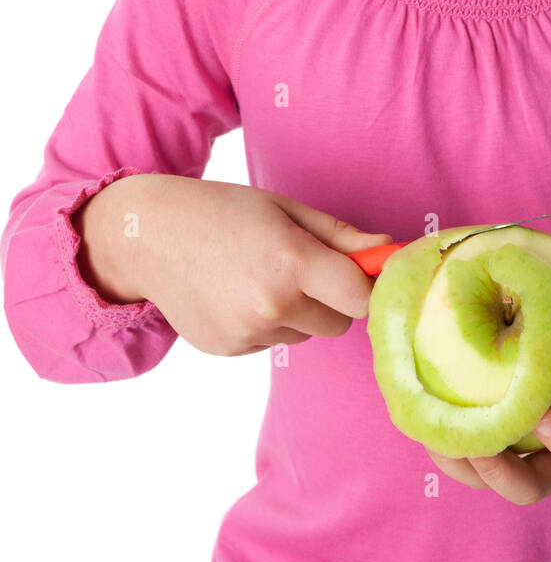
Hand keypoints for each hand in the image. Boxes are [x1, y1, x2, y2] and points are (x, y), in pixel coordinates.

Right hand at [81, 173, 391, 356]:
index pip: (361, 298)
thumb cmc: (223, 212)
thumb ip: (341, 237)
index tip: (361, 273)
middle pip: (339, 323)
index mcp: (292, 263)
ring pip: (305, 334)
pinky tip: (236, 294)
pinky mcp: (229, 350)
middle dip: (332, 299)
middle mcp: (271, 305)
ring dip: (297, 312)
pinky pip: (272, 343)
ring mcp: (248, 333)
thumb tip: (390, 251)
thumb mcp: (286, 210)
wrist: (148, 236)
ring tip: (258, 276)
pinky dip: (266, 324)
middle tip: (299, 266)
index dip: (366, 286)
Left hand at [423, 242, 550, 503]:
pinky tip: (421, 414)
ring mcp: (523, 454)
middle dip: (499, 473)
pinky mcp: (491, 438)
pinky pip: (465, 457)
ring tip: (435, 435)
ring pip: (488, 480)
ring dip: (461, 465)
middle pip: (529, 487)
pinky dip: (444, 444)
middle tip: (476, 444)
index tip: (546, 416)